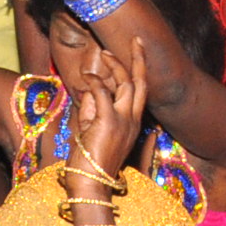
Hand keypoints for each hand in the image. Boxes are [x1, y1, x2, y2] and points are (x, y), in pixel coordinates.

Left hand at [62, 40, 148, 198]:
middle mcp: (132, 120)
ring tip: (105, 53)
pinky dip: (93, 82)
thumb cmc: (89, 161)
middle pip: (140, 83)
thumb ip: (93, 108)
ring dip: (115, 66)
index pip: (141, 92)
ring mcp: (123, 121)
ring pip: (126, 84)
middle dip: (139, 59)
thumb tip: (89, 89)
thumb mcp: (92, 130)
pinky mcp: (108, 122)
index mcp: (132, 123)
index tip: (137, 53)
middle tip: (136, 41)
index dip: (140, 71)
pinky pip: (102, 93)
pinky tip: (85, 77)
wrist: (90, 184)